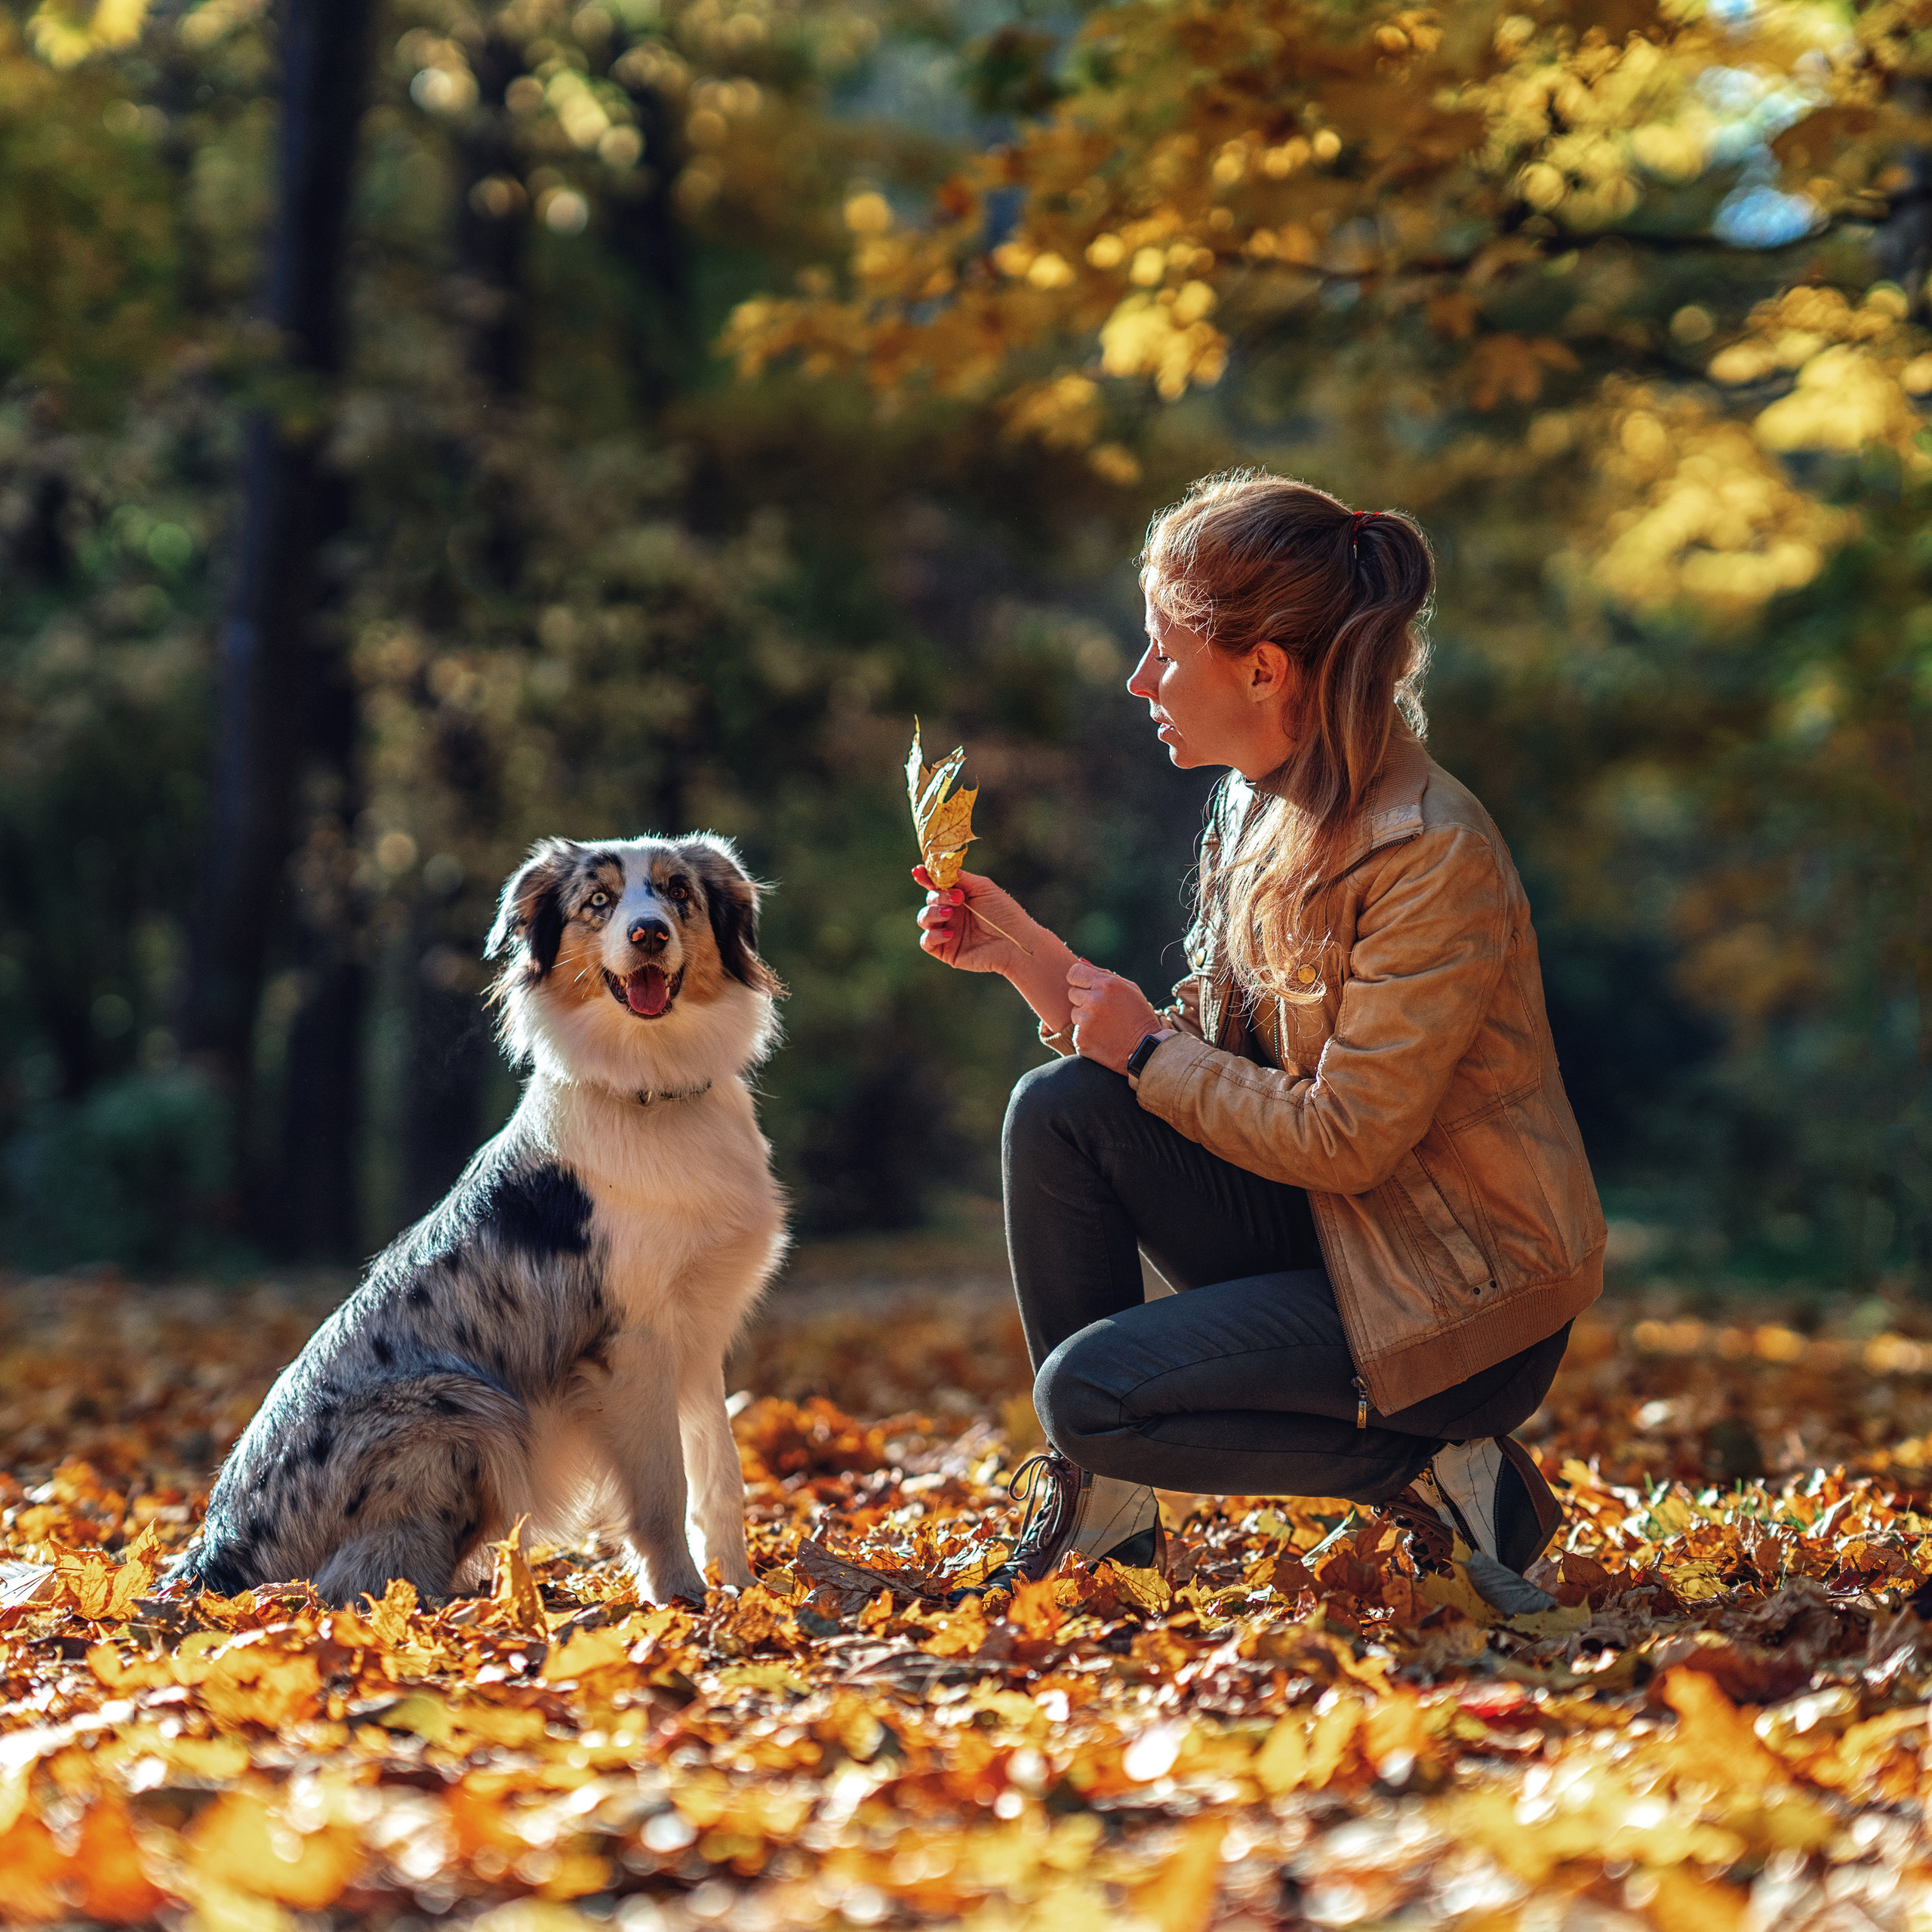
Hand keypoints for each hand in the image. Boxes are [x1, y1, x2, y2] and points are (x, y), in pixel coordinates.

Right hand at [914, 867, 1038, 974]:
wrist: (1016, 942)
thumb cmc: (1005, 913)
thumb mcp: (983, 888)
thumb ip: (960, 878)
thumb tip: (938, 868)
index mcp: (958, 897)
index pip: (936, 885)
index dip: (925, 877)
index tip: (918, 871)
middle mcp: (950, 913)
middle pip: (929, 899)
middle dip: (938, 896)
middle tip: (957, 898)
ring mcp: (947, 931)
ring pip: (923, 918)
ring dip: (933, 913)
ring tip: (950, 914)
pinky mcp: (946, 951)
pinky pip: (926, 941)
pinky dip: (933, 935)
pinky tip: (950, 933)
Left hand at [1067, 958, 1164, 1072]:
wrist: (1145, 1051)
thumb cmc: (1139, 1016)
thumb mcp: (1129, 989)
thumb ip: (1104, 974)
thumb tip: (1080, 961)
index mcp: (1106, 985)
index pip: (1074, 973)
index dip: (1079, 979)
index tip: (1085, 986)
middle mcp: (1094, 1001)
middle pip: (1072, 993)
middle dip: (1084, 999)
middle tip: (1103, 1010)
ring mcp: (1085, 1021)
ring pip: (1074, 1013)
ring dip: (1085, 1018)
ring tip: (1105, 1025)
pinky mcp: (1080, 1039)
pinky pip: (1076, 1031)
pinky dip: (1086, 1034)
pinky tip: (1103, 1037)